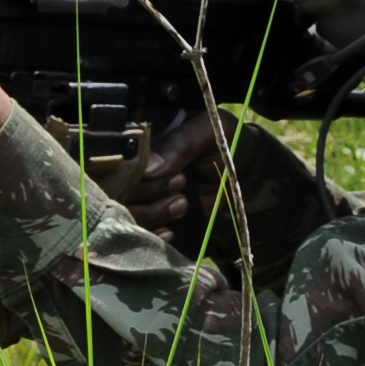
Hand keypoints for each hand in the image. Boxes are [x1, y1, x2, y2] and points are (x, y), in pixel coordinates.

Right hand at [90, 110, 225, 231]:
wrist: (247, 168)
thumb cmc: (225, 140)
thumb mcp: (208, 131)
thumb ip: (181, 143)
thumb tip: (149, 168)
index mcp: (142, 141)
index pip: (117, 159)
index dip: (133, 172)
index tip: (163, 173)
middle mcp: (135, 168)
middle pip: (118, 189)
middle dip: (147, 192)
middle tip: (181, 182)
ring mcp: (144, 194)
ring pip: (127, 212)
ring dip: (153, 213)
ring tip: (183, 203)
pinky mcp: (156, 215)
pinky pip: (141, 231)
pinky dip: (153, 235)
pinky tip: (171, 231)